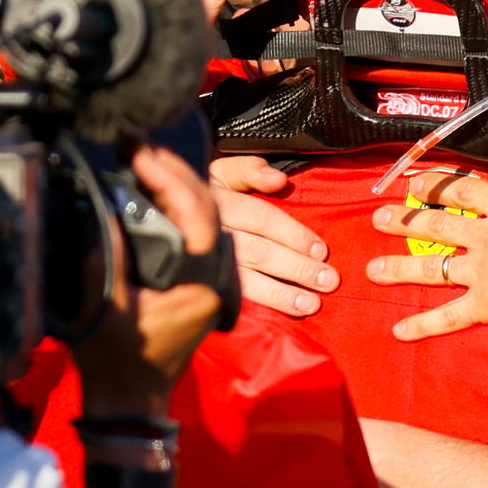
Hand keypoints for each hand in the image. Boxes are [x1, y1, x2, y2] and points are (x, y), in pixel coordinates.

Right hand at [69, 145, 224, 417]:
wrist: (129, 395)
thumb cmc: (117, 356)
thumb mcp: (105, 304)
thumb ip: (108, 256)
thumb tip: (106, 208)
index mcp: (202, 279)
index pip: (197, 211)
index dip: (169, 177)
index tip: (140, 153)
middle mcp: (216, 272)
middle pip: (209, 203)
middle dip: (176, 168)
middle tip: (140, 144)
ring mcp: (211, 272)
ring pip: (207, 210)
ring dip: (180, 179)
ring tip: (146, 155)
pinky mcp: (200, 273)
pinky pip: (197, 225)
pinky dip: (179, 200)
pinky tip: (155, 184)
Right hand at [209, 156, 337, 316]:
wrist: (159, 211)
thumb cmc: (205, 192)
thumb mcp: (222, 172)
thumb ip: (250, 171)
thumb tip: (278, 180)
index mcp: (219, 201)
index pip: (262, 218)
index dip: (293, 234)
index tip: (321, 250)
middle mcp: (211, 233)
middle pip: (258, 252)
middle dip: (296, 269)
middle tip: (328, 281)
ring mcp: (203, 261)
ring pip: (244, 280)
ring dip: (279, 294)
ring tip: (310, 304)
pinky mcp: (197, 284)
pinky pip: (227, 298)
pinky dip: (254, 307)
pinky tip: (276, 316)